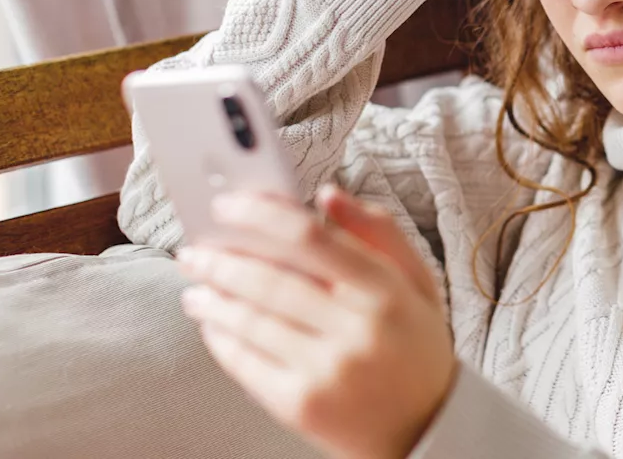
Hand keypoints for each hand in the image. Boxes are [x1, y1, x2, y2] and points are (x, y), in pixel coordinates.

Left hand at [176, 185, 452, 458]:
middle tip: (194, 250)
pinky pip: (245, 363)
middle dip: (221, 260)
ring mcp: (327, 370)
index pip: (312, 238)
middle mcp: (357, 330)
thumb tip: (328, 195)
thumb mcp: (417, 282)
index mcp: (386, 291)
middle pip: (270, 279)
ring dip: (213, 298)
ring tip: (196, 286)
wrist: (427, 427)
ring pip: (251, 321)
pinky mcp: (301, 405)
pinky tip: (212, 324)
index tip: (228, 206)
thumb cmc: (416, 347)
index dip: (262, 215)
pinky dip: (221, 339)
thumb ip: (379, 231)